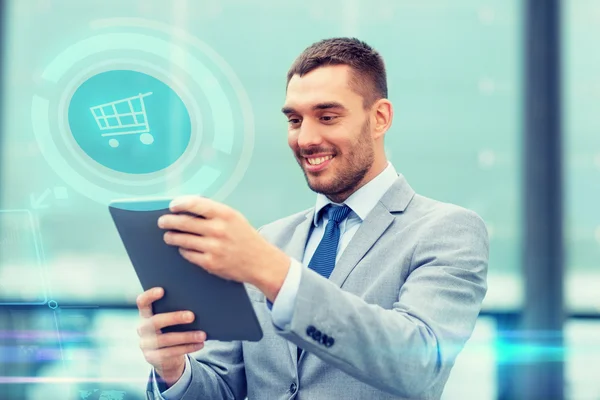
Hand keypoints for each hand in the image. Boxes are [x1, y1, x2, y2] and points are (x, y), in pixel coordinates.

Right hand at [136, 287, 205, 386]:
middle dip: (174, 318)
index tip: (162, 290)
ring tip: (202, 335)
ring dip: (186, 336)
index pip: (142, 302)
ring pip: (166, 339)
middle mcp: (142, 328)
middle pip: (155, 321)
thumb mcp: (170, 321)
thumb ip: (175, 311)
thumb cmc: (171, 330)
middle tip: (192, 316)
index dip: (150, 295)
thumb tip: (197, 302)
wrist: (165, 357)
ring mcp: (145, 344)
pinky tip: (200, 344)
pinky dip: (188, 347)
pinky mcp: (152, 358)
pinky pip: (172, 352)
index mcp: (145, 315)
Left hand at [157, 196, 289, 299]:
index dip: (180, 203)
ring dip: (171, 237)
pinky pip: (188, 254)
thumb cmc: (245, 237)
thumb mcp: (234, 218)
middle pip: (184, 222)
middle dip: (169, 221)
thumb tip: (188, 205)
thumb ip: (214, 211)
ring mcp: (213, 247)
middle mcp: (218, 230)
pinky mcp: (210, 263)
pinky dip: (183, 250)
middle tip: (162, 222)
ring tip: (168, 236)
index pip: (195, 204)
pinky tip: (183, 247)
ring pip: (182, 239)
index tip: (172, 206)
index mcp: (225, 214)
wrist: (260, 262)